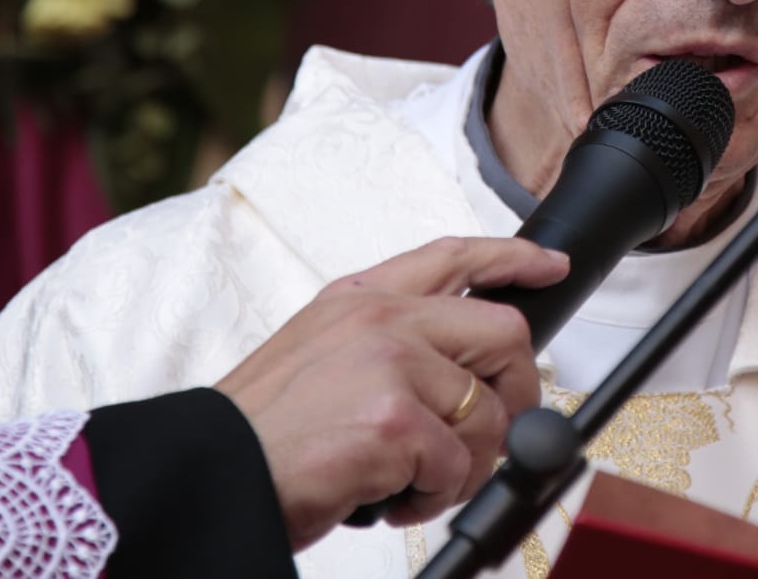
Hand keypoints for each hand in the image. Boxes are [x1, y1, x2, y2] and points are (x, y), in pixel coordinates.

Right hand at [217, 236, 566, 547]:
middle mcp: (379, 320)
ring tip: (416, 483)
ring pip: (487, 413)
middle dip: (514, 393)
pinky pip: (457, 465)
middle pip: (501, 334)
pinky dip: (433, 497)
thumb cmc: (262, 432)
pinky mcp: (394, 420)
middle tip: (489, 436)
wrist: (210, 475)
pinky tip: (391, 500)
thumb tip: (459, 375)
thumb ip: (387, 347)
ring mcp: (389, 364)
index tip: (548, 266)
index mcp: (360, 299)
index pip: (454, 257)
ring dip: (464, 466)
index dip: (512, 259)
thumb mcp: (319, 357)